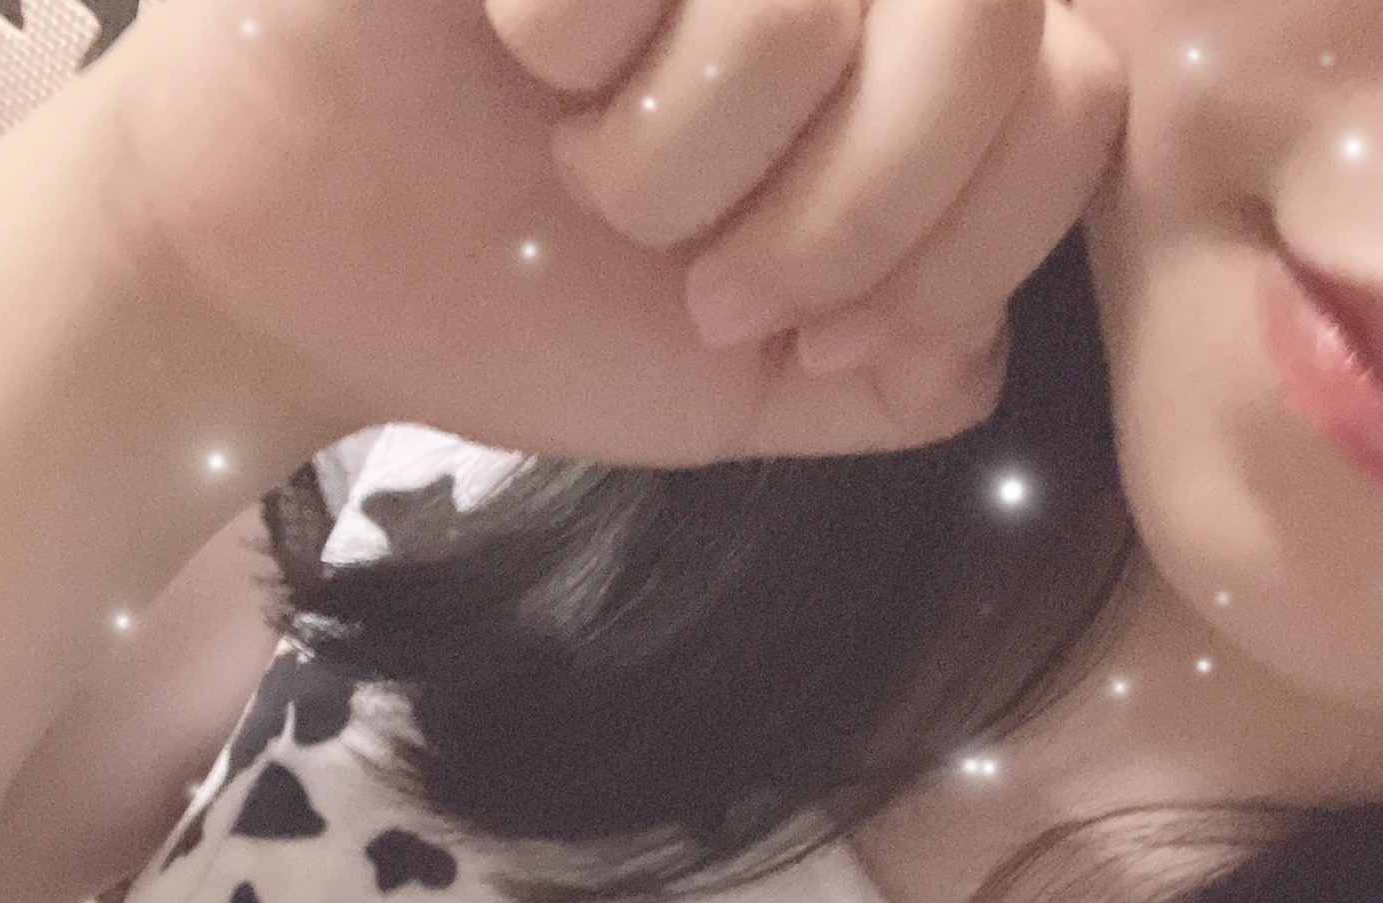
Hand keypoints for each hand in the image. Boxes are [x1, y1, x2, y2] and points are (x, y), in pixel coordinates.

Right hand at [98, 0, 1125, 467]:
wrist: (309, 271)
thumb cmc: (528, 301)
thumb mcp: (744, 387)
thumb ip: (897, 370)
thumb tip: (982, 340)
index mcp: (902, 47)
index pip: (1073, 99)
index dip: (961, 249)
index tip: (819, 334)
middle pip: (980, 22)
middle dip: (836, 216)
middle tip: (696, 272)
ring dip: (674, 152)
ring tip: (578, 165)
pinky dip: (565, 33)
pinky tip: (508, 45)